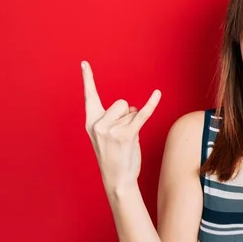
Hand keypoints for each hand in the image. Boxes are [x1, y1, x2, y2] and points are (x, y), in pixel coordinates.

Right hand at [81, 60, 161, 191]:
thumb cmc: (114, 156)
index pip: (89, 96)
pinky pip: (143, 114)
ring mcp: (111, 129)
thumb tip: (131, 109)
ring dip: (134, 123)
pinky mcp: (126, 134)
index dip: (87, 79)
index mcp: (90, 122)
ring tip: (127, 140)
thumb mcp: (106, 135)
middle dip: (127, 115)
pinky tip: (157, 93)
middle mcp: (98, 124)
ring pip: (132, 111)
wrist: (117, 179)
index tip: (84, 63)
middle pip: (122, 103)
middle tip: (122, 135)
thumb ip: (113, 118)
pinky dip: (152, 104)